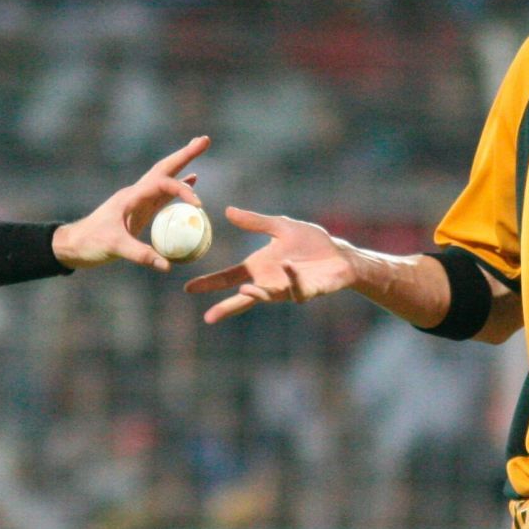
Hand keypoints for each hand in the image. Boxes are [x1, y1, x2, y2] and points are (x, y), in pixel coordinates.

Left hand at [53, 136, 208, 269]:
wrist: (73, 245)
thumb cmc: (90, 243)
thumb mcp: (115, 248)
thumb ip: (141, 255)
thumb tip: (168, 266)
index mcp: (131, 197)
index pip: (162, 183)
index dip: (182, 190)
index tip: (198, 206)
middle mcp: (136, 194)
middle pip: (164, 168)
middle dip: (185, 154)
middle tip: (205, 140)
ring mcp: (138, 201)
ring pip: (164, 177)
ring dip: (183, 164)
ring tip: (200, 149)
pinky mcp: (140, 211)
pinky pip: (163, 194)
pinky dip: (178, 186)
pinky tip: (191, 181)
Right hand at [181, 207, 358, 323]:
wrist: (339, 254)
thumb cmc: (310, 243)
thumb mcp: (280, 226)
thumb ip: (255, 222)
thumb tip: (227, 211)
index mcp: (258, 267)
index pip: (229, 277)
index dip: (210, 283)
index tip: (189, 288)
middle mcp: (268, 282)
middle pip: (242, 298)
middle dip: (226, 307)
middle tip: (208, 317)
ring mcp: (286, 289)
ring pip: (267, 297)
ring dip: (256, 295)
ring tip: (243, 291)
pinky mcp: (306, 291)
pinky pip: (295, 288)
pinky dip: (290, 278)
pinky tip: (287, 266)